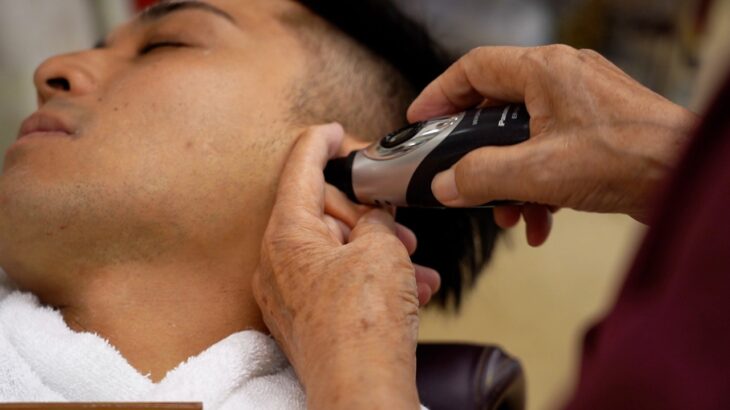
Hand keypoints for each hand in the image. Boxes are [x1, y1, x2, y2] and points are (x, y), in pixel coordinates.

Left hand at [253, 124, 434, 409]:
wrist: (360, 391)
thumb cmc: (365, 324)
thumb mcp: (383, 250)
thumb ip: (375, 218)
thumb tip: (375, 218)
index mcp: (286, 233)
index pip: (299, 166)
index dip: (321, 141)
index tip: (336, 130)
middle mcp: (275, 261)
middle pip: (320, 210)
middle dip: (365, 212)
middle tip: (398, 223)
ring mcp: (286, 292)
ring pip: (334, 249)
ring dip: (376, 250)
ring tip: (413, 266)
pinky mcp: (301, 317)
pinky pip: (334, 280)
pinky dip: (369, 278)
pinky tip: (409, 291)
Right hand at [408, 45, 698, 225]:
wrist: (686, 176)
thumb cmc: (628, 159)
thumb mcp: (537, 173)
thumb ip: (480, 177)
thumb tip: (445, 185)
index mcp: (544, 71)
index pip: (473, 69)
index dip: (440, 94)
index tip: (420, 120)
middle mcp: (562, 78)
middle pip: (496, 105)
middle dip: (476, 151)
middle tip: (457, 174)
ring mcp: (581, 102)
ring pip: (522, 135)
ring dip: (508, 177)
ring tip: (508, 214)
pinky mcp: (595, 128)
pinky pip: (549, 151)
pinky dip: (537, 184)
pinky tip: (540, 221)